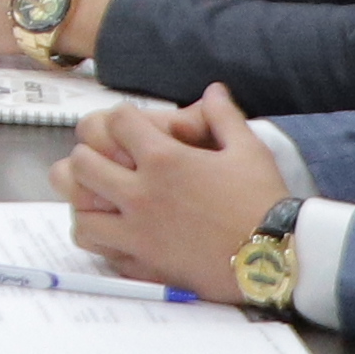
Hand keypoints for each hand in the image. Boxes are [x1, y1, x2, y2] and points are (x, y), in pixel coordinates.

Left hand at [53, 79, 282, 299]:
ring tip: (101, 196)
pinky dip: (99, 238)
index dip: (121, 118)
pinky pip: (99, 249)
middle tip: (106, 157)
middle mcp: (141, 193)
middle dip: (90, 153)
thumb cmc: (264, 201)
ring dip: (85, 200)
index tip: (131, 125)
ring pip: (80, 211)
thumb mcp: (249, 150)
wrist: (275, 259)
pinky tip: (114, 231)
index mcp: (164, 160)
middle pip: (82, 163)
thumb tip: (214, 90)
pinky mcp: (141, 263)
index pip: (115, 122)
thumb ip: (224, 116)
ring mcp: (137, 232)